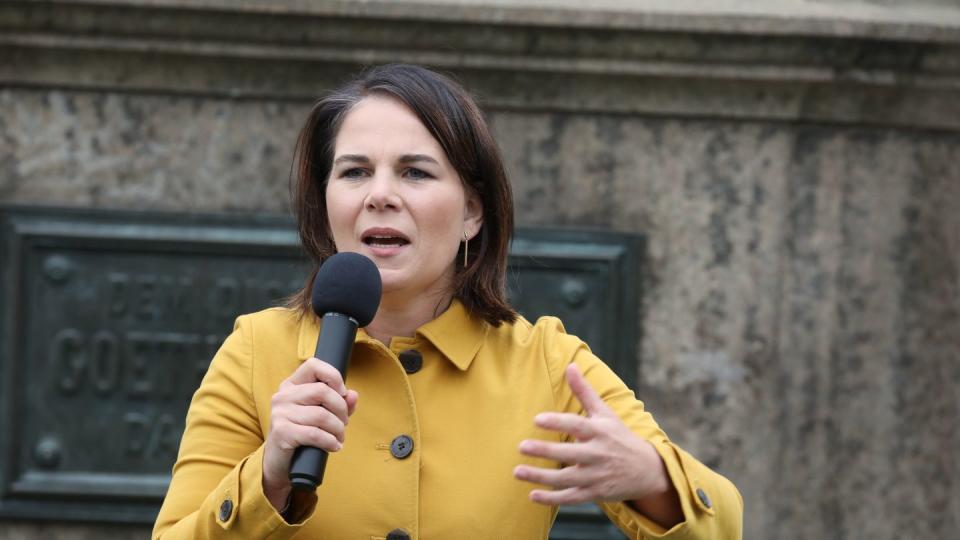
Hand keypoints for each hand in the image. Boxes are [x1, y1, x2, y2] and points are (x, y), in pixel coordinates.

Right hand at [262, 358, 358, 510]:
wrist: (280, 462)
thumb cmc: (303, 433)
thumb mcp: (322, 415)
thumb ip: (340, 403)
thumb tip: (353, 395)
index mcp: (292, 385)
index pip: (313, 365)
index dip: (333, 377)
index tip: (342, 394)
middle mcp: (283, 395)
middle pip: (322, 391)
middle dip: (341, 409)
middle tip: (343, 423)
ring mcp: (280, 413)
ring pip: (321, 415)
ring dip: (337, 429)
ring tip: (339, 437)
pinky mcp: (281, 432)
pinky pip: (314, 434)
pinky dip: (330, 441)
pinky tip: (333, 446)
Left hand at [513, 364, 671, 506]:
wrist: (647, 470)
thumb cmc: (619, 437)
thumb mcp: (605, 413)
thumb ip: (585, 391)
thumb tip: (571, 366)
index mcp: (600, 432)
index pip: (576, 425)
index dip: (557, 422)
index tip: (537, 419)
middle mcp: (598, 454)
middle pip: (569, 453)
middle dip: (545, 451)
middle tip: (521, 446)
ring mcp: (596, 476)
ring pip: (566, 478)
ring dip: (541, 476)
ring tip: (517, 471)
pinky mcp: (594, 493)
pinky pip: (570, 497)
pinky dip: (552, 498)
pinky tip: (531, 496)